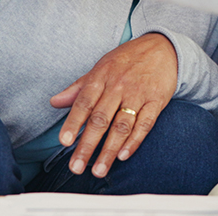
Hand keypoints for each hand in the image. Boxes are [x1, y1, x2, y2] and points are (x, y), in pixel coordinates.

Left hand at [50, 32, 177, 177]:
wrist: (162, 47)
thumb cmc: (127, 60)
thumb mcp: (101, 67)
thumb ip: (78, 88)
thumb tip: (54, 102)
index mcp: (101, 77)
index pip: (83, 102)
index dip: (73, 123)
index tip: (64, 142)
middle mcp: (119, 86)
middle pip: (101, 119)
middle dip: (87, 145)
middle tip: (76, 166)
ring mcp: (138, 94)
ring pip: (122, 126)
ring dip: (109, 150)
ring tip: (98, 170)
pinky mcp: (156, 101)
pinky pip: (145, 124)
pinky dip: (134, 141)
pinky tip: (123, 155)